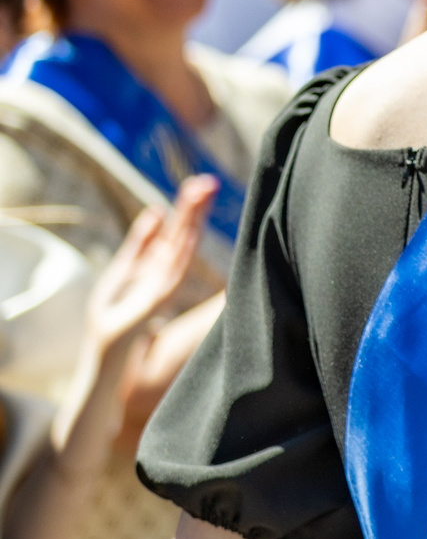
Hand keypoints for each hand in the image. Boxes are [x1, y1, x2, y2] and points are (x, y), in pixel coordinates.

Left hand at [90, 175, 213, 360]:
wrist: (106, 356)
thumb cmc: (113, 318)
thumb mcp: (124, 272)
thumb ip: (141, 244)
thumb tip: (157, 210)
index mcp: (158, 264)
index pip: (177, 230)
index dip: (188, 207)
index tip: (202, 183)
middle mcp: (165, 274)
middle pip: (182, 235)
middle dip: (193, 209)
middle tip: (209, 182)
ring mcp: (162, 289)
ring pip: (180, 250)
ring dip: (191, 225)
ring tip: (200, 198)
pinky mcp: (153, 305)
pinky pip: (170, 276)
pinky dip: (180, 256)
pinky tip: (186, 238)